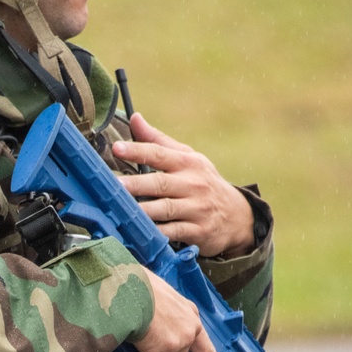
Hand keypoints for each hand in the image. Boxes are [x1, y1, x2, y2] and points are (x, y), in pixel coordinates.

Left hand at [111, 113, 254, 258]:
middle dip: (135, 184)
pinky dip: (157, 234)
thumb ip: (158, 141)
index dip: (137, 151)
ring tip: (120, 210)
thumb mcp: (188, 158)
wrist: (238, 215)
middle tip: (113, 185)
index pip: (159, 154)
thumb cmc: (204, 182)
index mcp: (187, 163)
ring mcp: (196, 208)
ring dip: (142, 210)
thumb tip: (135, 118)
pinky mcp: (198, 231)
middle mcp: (193, 184)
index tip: (117, 148)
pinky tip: (140, 233)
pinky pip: (173, 232)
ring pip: (165, 209)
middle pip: (159, 183)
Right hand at [125, 272, 234, 351]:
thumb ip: (160, 319)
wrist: (124, 284)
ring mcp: (181, 339)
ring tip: (127, 351)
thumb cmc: (133, 287)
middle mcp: (190, 327)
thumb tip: (149, 337)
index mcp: (188, 314)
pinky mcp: (168, 348)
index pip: (207, 350)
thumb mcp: (155, 299)